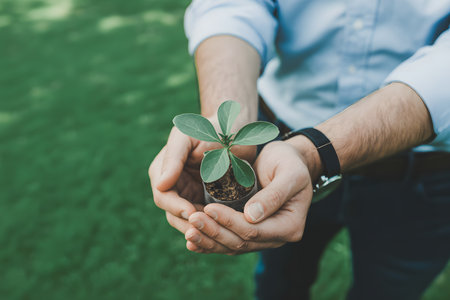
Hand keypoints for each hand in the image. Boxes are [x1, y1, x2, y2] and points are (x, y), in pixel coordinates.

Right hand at [149, 119, 255, 235]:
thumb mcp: (187, 137)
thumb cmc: (209, 128)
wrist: (235, 130)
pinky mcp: (207, 201)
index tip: (192, 213)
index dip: (175, 207)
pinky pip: (206, 220)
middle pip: (174, 214)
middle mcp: (173, 186)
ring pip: (189, 222)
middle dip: (187, 223)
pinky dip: (211, 227)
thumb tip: (159, 185)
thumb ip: (173, 158)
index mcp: (163, 172)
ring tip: (214, 232)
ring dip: (200, 229)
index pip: (163, 197)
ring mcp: (190, 195)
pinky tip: (222, 232)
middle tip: (205, 229)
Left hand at [184, 141, 313, 253]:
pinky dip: (210, 242)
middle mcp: (276, 238)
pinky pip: (228, 242)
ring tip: (188, 232)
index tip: (209, 208)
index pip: (254, 231)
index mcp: (289, 226)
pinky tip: (191, 241)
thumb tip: (251, 216)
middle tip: (192, 219)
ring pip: (232, 246)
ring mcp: (262, 238)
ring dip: (208, 240)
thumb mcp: (289, 174)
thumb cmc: (290, 163)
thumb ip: (274, 195)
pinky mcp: (248, 232)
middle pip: (241, 242)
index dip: (230, 222)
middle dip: (214, 232)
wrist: (288, 162)